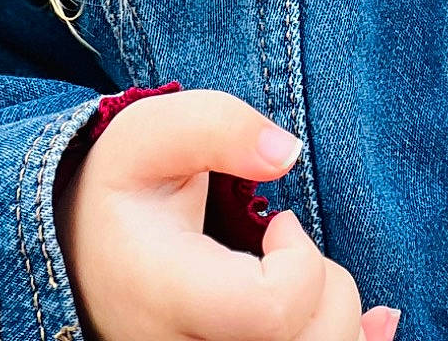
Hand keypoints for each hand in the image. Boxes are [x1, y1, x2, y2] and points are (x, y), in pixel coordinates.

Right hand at [55, 86, 398, 340]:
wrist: (79, 253)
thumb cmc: (123, 188)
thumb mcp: (149, 131)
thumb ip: (219, 125)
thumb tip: (287, 151)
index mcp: (167, 298)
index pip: (272, 312)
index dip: (301, 260)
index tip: (280, 222)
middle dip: (331, 289)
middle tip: (291, 249)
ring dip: (334, 319)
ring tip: (301, 278)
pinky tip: (368, 323)